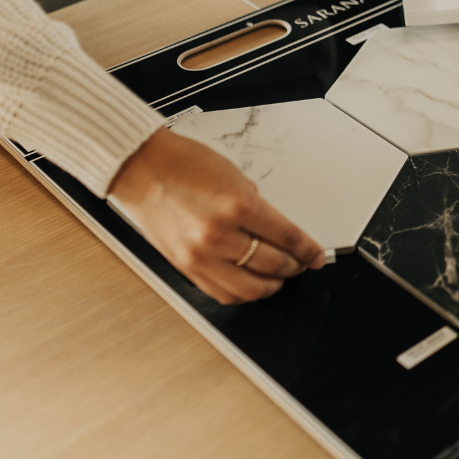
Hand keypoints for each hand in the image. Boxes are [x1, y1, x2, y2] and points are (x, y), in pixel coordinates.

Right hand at [108, 128, 325, 304]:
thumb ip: (259, 208)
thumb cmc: (183, 164)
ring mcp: (200, 255)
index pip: (288, 238)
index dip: (308, 250)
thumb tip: (280, 234)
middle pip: (273, 265)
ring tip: (279, 276)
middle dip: (294, 267)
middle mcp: (218, 235)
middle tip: (301, 263)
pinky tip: (252, 283)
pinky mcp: (185, 267)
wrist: (141, 167)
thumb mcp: (236, 177)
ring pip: (250, 289)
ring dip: (271, 285)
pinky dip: (243, 293)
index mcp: (238, 206)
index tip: (317, 256)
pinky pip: (222, 293)